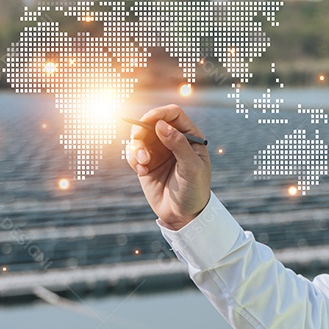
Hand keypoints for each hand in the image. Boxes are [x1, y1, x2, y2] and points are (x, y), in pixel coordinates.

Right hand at [125, 104, 211, 229]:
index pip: (173, 114)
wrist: (184, 216)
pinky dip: (134, 159)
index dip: (159, 113)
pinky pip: (133, 153)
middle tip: (138, 140)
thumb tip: (161, 125)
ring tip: (144, 163)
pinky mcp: (146, 164)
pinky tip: (142, 171)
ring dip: (137, 147)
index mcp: (190, 136)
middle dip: (142, 129)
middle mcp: (173, 140)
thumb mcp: (191, 168)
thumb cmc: (195, 190)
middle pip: (152, 122)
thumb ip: (178, 145)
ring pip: (139, 137)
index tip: (148, 122)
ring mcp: (159, 152)